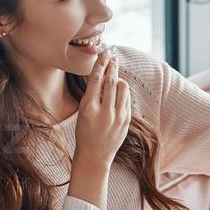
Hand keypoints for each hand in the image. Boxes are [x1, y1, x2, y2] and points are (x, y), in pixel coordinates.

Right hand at [74, 48, 130, 166]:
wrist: (94, 156)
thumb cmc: (85, 132)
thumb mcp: (83, 113)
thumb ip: (93, 95)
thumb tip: (103, 75)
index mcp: (88, 108)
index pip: (96, 79)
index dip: (101, 64)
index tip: (104, 53)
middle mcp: (103, 112)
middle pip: (110, 81)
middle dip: (112, 65)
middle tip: (112, 55)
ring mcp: (117, 117)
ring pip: (122, 87)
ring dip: (119, 78)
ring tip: (115, 74)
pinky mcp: (126, 121)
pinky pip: (127, 99)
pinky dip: (123, 92)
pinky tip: (119, 90)